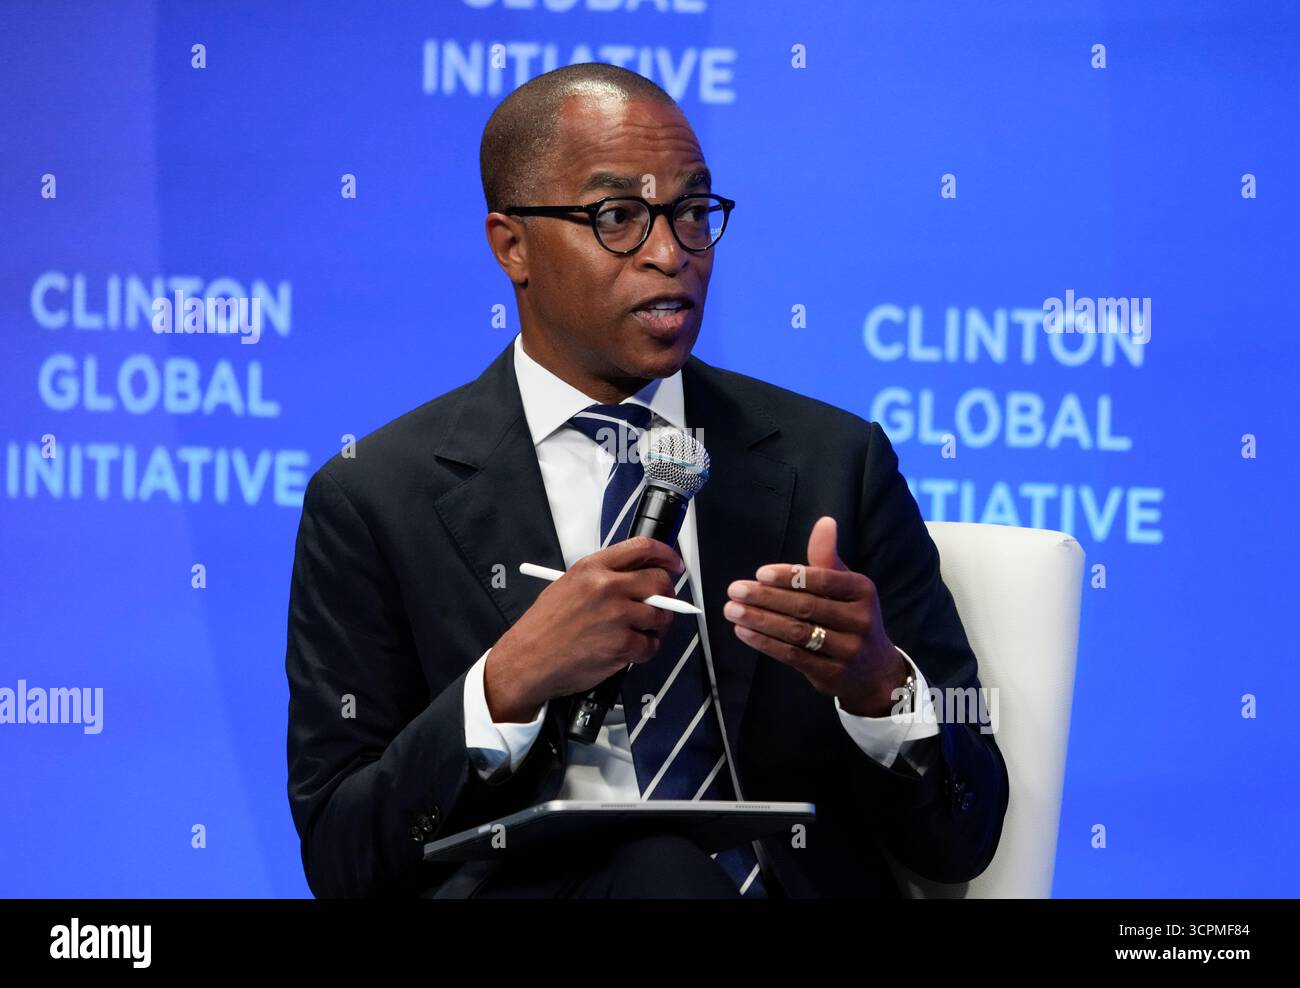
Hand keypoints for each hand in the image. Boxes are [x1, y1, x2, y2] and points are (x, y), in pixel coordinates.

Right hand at [485, 537, 684, 721]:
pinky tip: (628, 650)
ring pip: (661, 615)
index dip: (666, 555)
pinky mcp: (622, 645)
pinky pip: (651, 645)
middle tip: (662, 605)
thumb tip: (639, 577)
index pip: (642, 548)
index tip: (674, 564)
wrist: (527, 660)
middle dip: (667, 595)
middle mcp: (606, 587)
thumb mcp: (567, 585)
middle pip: (660, 581)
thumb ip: (603, 577)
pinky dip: (645, 650)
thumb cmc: (544, 627)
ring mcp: (616, 616)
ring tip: (639, 632)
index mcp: (592, 568)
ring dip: (656, 626)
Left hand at [723, 516, 907, 717]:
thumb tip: (824, 522)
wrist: (874, 670)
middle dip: (766, 597)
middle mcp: (860, 620)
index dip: (790, 576)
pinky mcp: (831, 674)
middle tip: (735, 590)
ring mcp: (847, 650)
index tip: (760, 573)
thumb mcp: (847, 586)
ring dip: (760, 620)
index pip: (824, 581)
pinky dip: (765, 643)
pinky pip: (793, 656)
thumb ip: (827, 557)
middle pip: (806, 607)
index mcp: (862, 591)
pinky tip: (744, 632)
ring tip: (732, 610)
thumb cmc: (851, 617)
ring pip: (797, 632)